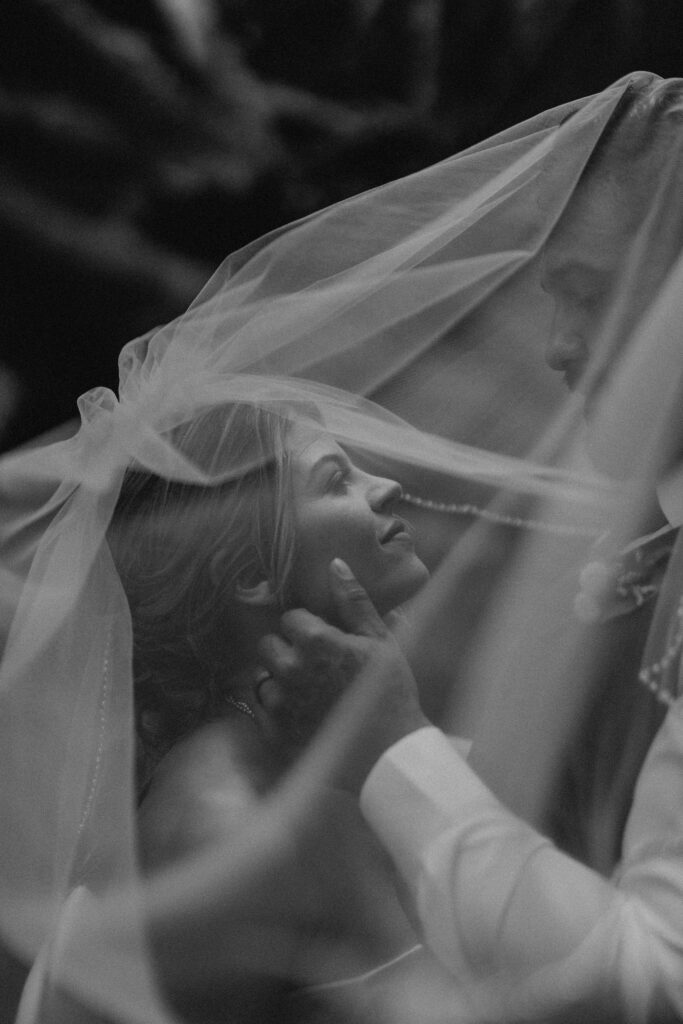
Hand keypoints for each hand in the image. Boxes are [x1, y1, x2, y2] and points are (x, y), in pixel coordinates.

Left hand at [254, 558, 428, 787]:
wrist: (389, 756)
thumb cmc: (391, 693)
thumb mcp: (380, 641)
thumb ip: (354, 601)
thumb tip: (334, 563)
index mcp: (316, 642)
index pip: (291, 617)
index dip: (310, 628)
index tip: (327, 643)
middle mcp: (290, 669)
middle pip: (269, 644)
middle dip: (288, 650)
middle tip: (316, 666)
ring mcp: (279, 703)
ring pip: (261, 675)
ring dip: (279, 678)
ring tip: (309, 691)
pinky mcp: (273, 733)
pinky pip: (260, 708)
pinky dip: (276, 707)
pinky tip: (303, 713)